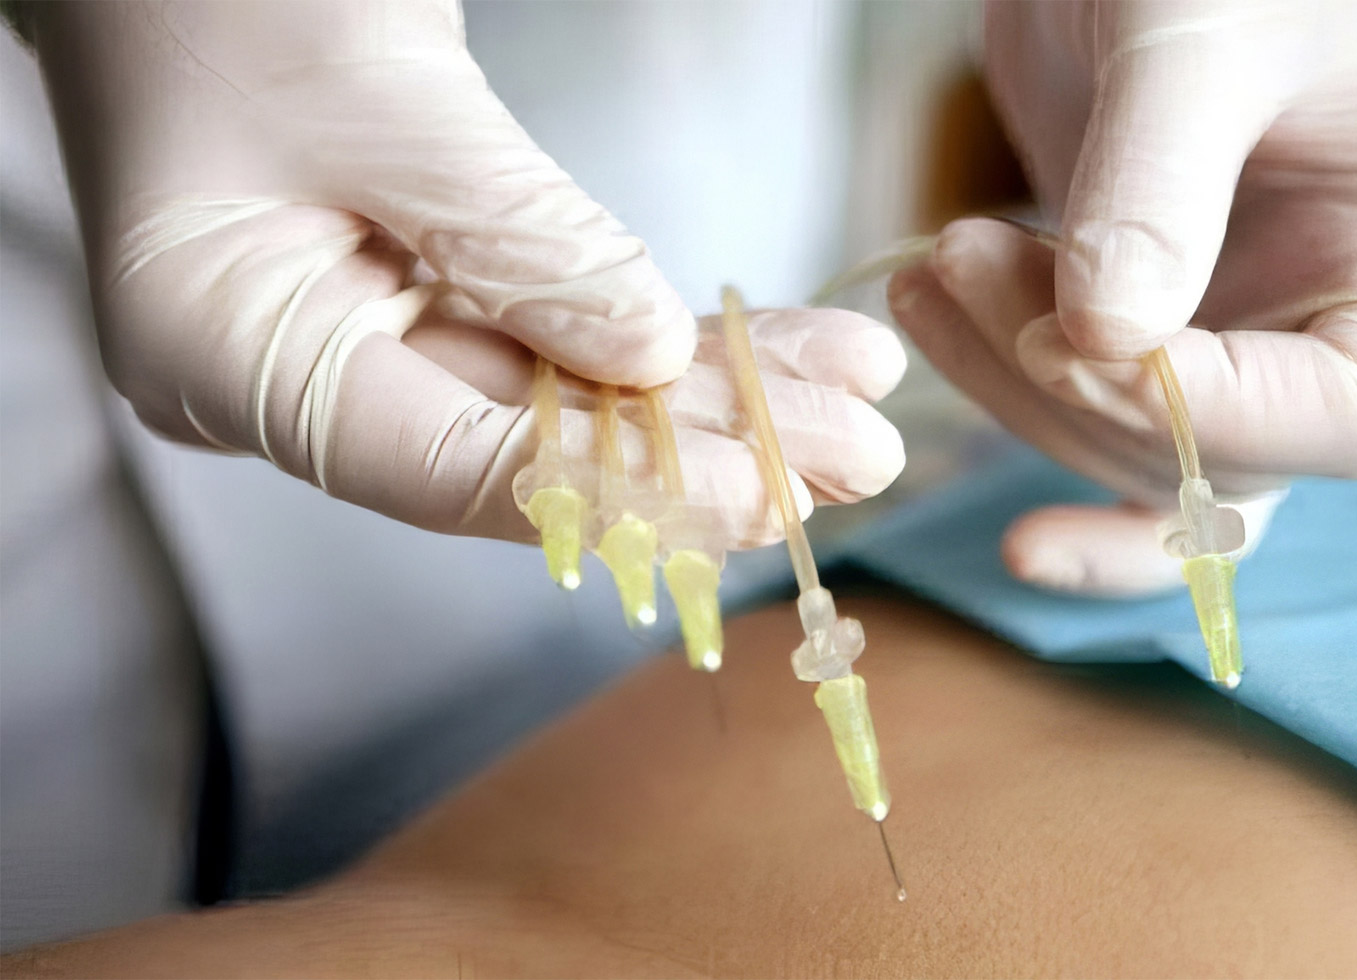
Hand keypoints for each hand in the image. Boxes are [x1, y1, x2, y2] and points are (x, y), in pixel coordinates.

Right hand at [30, 0, 904, 544]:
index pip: (446, 468)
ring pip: (564, 391)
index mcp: (228, 355)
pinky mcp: (423, 286)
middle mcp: (298, 372)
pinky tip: (782, 347)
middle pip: (529, 443)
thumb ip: (517, 240)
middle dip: (705, 449)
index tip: (766, 491)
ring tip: (857, 404)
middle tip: (856, 458)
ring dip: (715, 397)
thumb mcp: (379, 100)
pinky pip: (559, 325)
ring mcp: (362, 332)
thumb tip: (653, 358)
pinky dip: (667, 332)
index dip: (619, 491)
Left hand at [890, 0, 1356, 595]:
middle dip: (1077, 386)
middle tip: (962, 265)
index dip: (1213, 416)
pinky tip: (931, 327)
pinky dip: (1005, 393)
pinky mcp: (1153, 323)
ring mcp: (1249, 325)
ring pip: (1137, 448)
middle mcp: (1348, 305)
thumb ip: (1155, 185)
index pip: (1355, 413)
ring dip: (1017, 381)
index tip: (1072, 344)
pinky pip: (1091, 413)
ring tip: (935, 267)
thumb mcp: (1194, 35)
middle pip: (1227, 452)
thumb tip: (1100, 343)